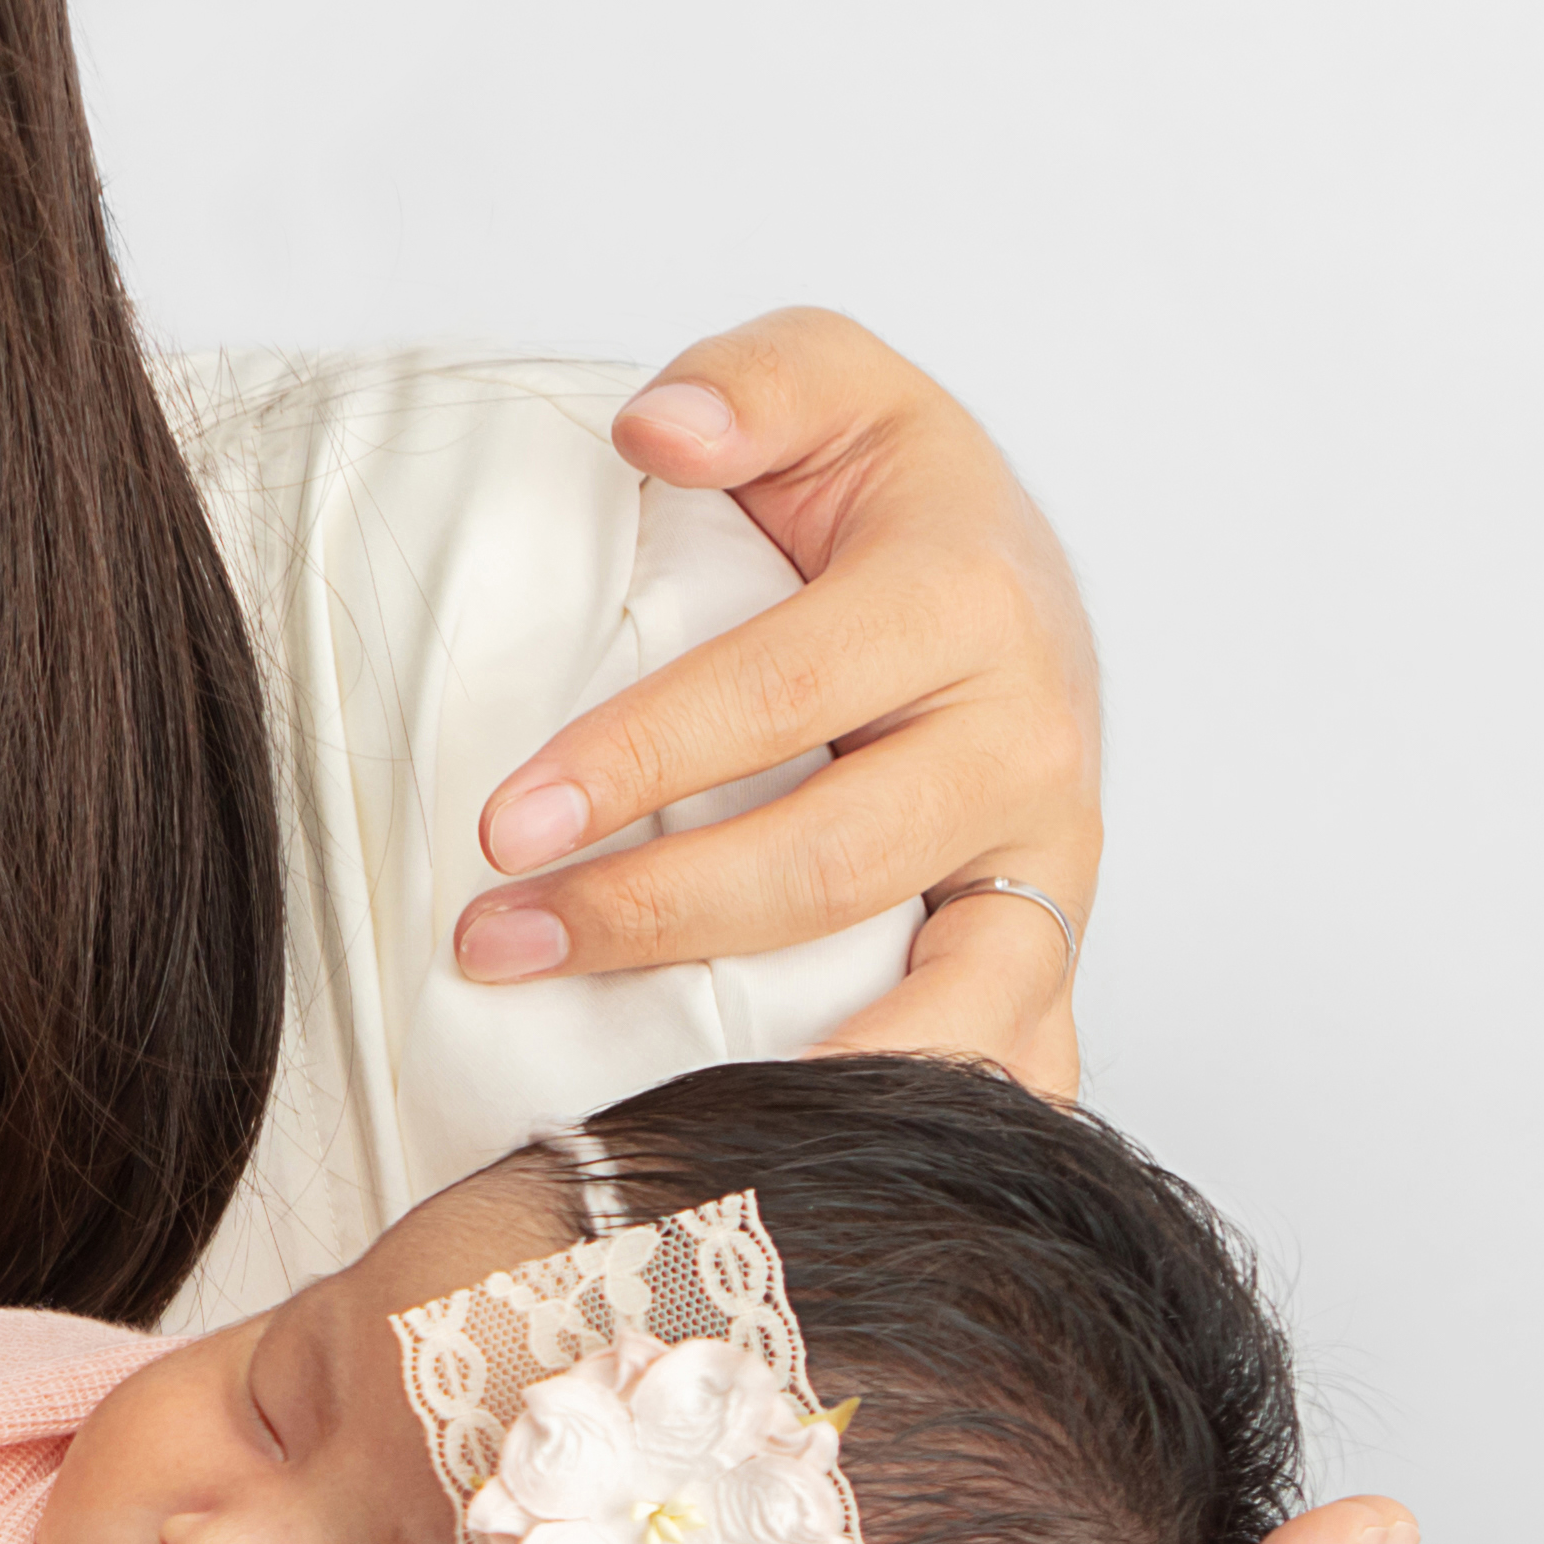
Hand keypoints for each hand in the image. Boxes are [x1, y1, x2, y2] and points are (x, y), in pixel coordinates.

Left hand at [455, 310, 1106, 1096]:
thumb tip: (658, 428)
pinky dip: (920, 1130)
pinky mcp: (1049, 952)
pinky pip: (1013, 1068)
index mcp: (967, 599)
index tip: (505, 824)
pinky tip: (792, 1163)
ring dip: (780, 1060)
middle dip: (652, 914)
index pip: (780, 695)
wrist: (1017, 592)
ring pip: (945, 1001)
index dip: (637, 761)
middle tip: (493, 942)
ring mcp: (1050, 866)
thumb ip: (753, 381)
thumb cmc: (887, 502)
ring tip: (631, 1101)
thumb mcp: (833, 386)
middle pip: (831, 860)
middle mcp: (1030, 744)